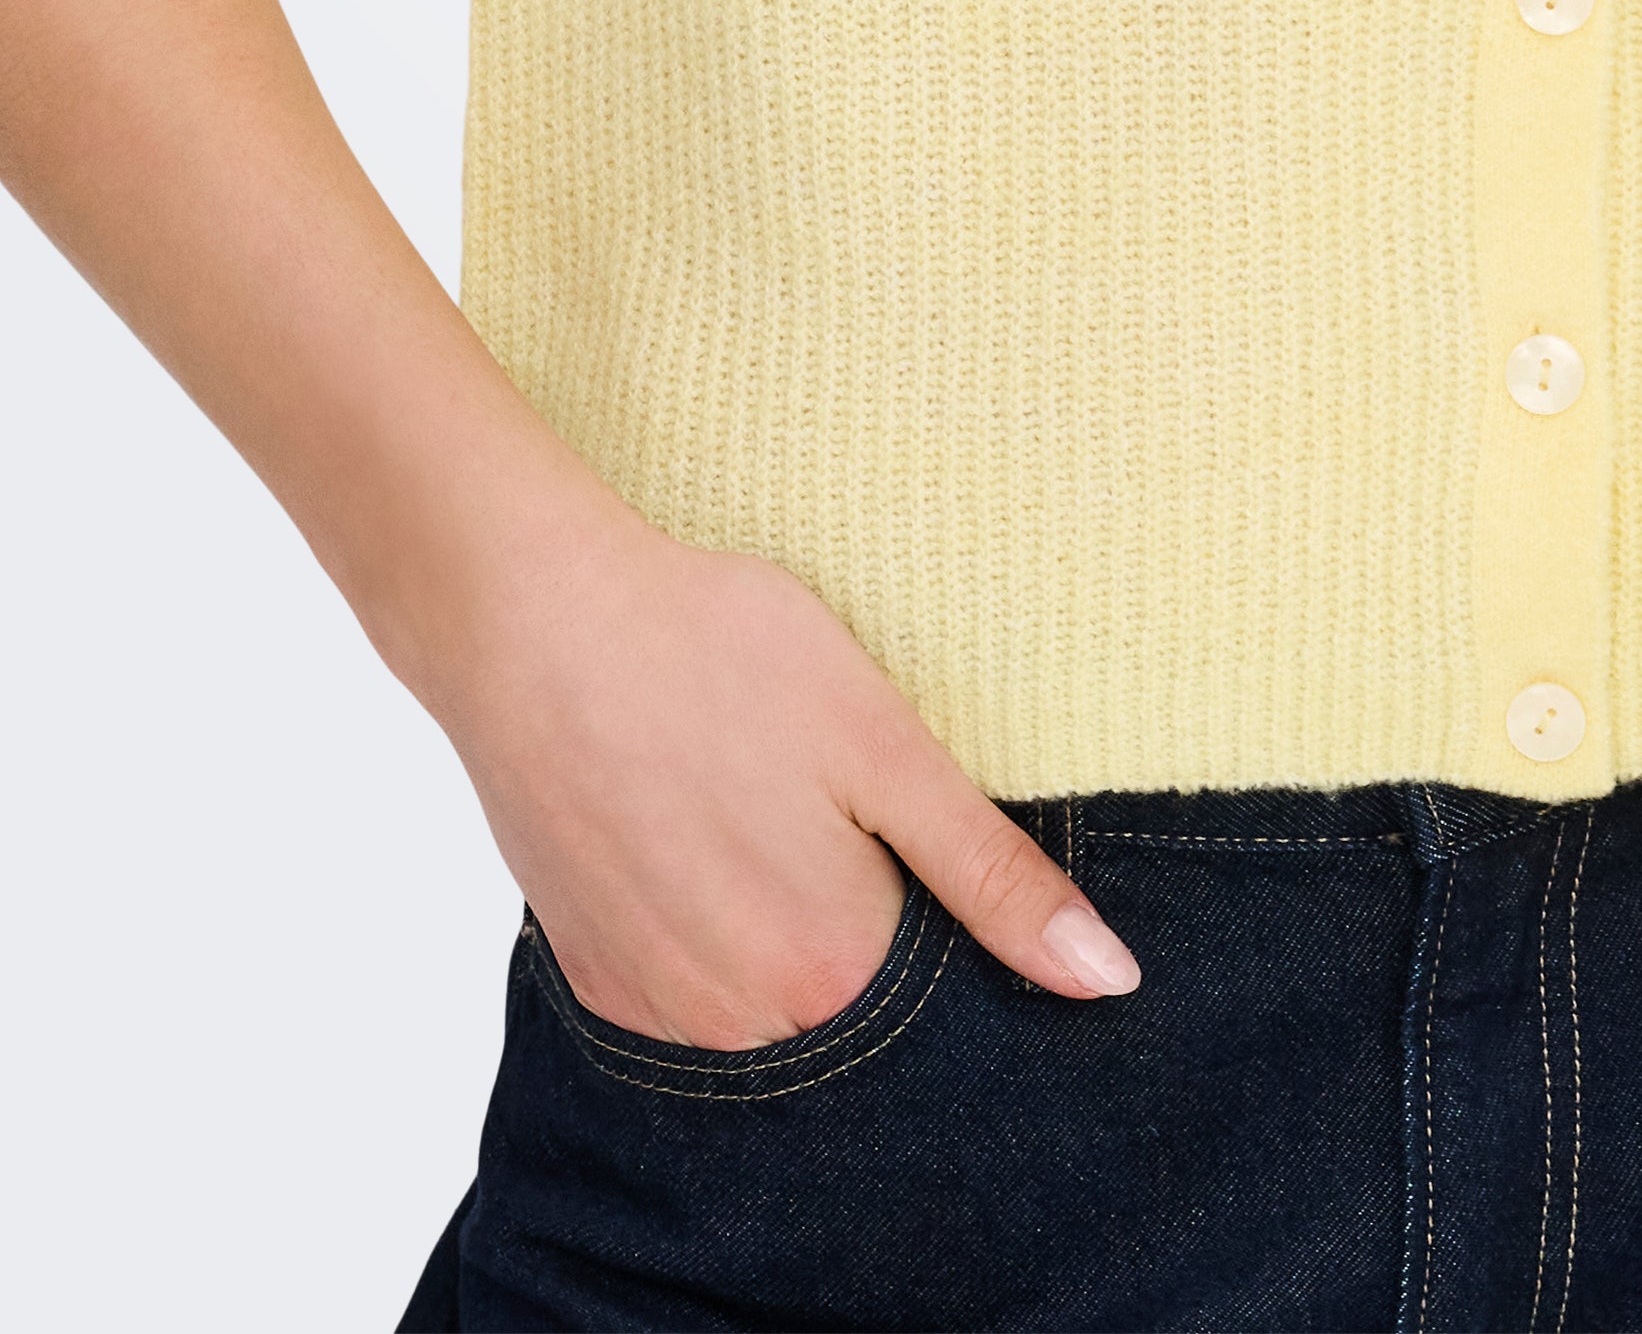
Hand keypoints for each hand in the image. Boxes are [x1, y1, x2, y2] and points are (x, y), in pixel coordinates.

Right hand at [421, 479, 1141, 1045]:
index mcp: (832, 970)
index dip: (948, 918)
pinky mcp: (592, 974)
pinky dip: (707, 931)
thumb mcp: (883, 744)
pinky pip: (686, 987)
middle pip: (848, 1007)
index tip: (914, 838)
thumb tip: (1109, 981)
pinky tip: (697, 835)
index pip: (941, 1000)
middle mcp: (741, 1024)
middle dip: (864, 927)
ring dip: (781, 933)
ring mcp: (656, 1007)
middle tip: (830, 809)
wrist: (532, 618)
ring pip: (764, 1003)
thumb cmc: (718, 654)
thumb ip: (993, 875)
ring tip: (758, 811)